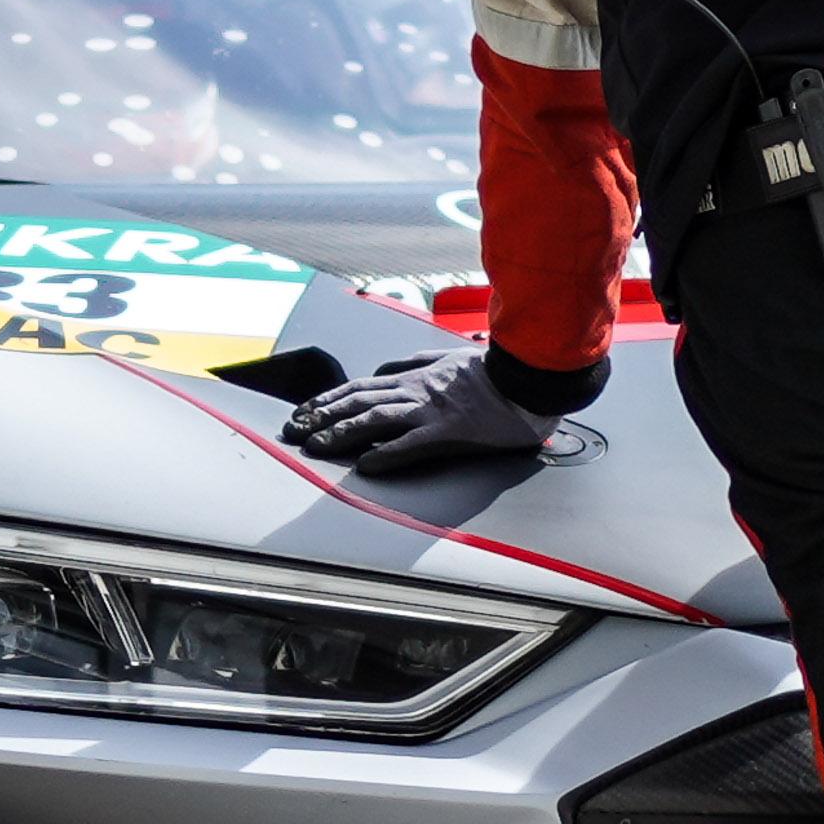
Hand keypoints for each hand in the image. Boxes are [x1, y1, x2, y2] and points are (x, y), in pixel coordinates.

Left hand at [281, 347, 549, 474]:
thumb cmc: (492, 372)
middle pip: (358, 402)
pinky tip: (366, 466)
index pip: (359, 387)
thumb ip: (412, 362)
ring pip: (376, 420)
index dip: (327, 399)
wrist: (528, 377)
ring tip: (316, 446)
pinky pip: (413, 444)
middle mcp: (414, 391)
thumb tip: (382, 368)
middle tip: (295, 431)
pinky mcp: (450, 431)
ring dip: (342, 434)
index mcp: (414, 377)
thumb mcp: (445, 357)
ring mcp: (430, 411)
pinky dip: (387, 455)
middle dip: (322, 416)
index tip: (303, 410)